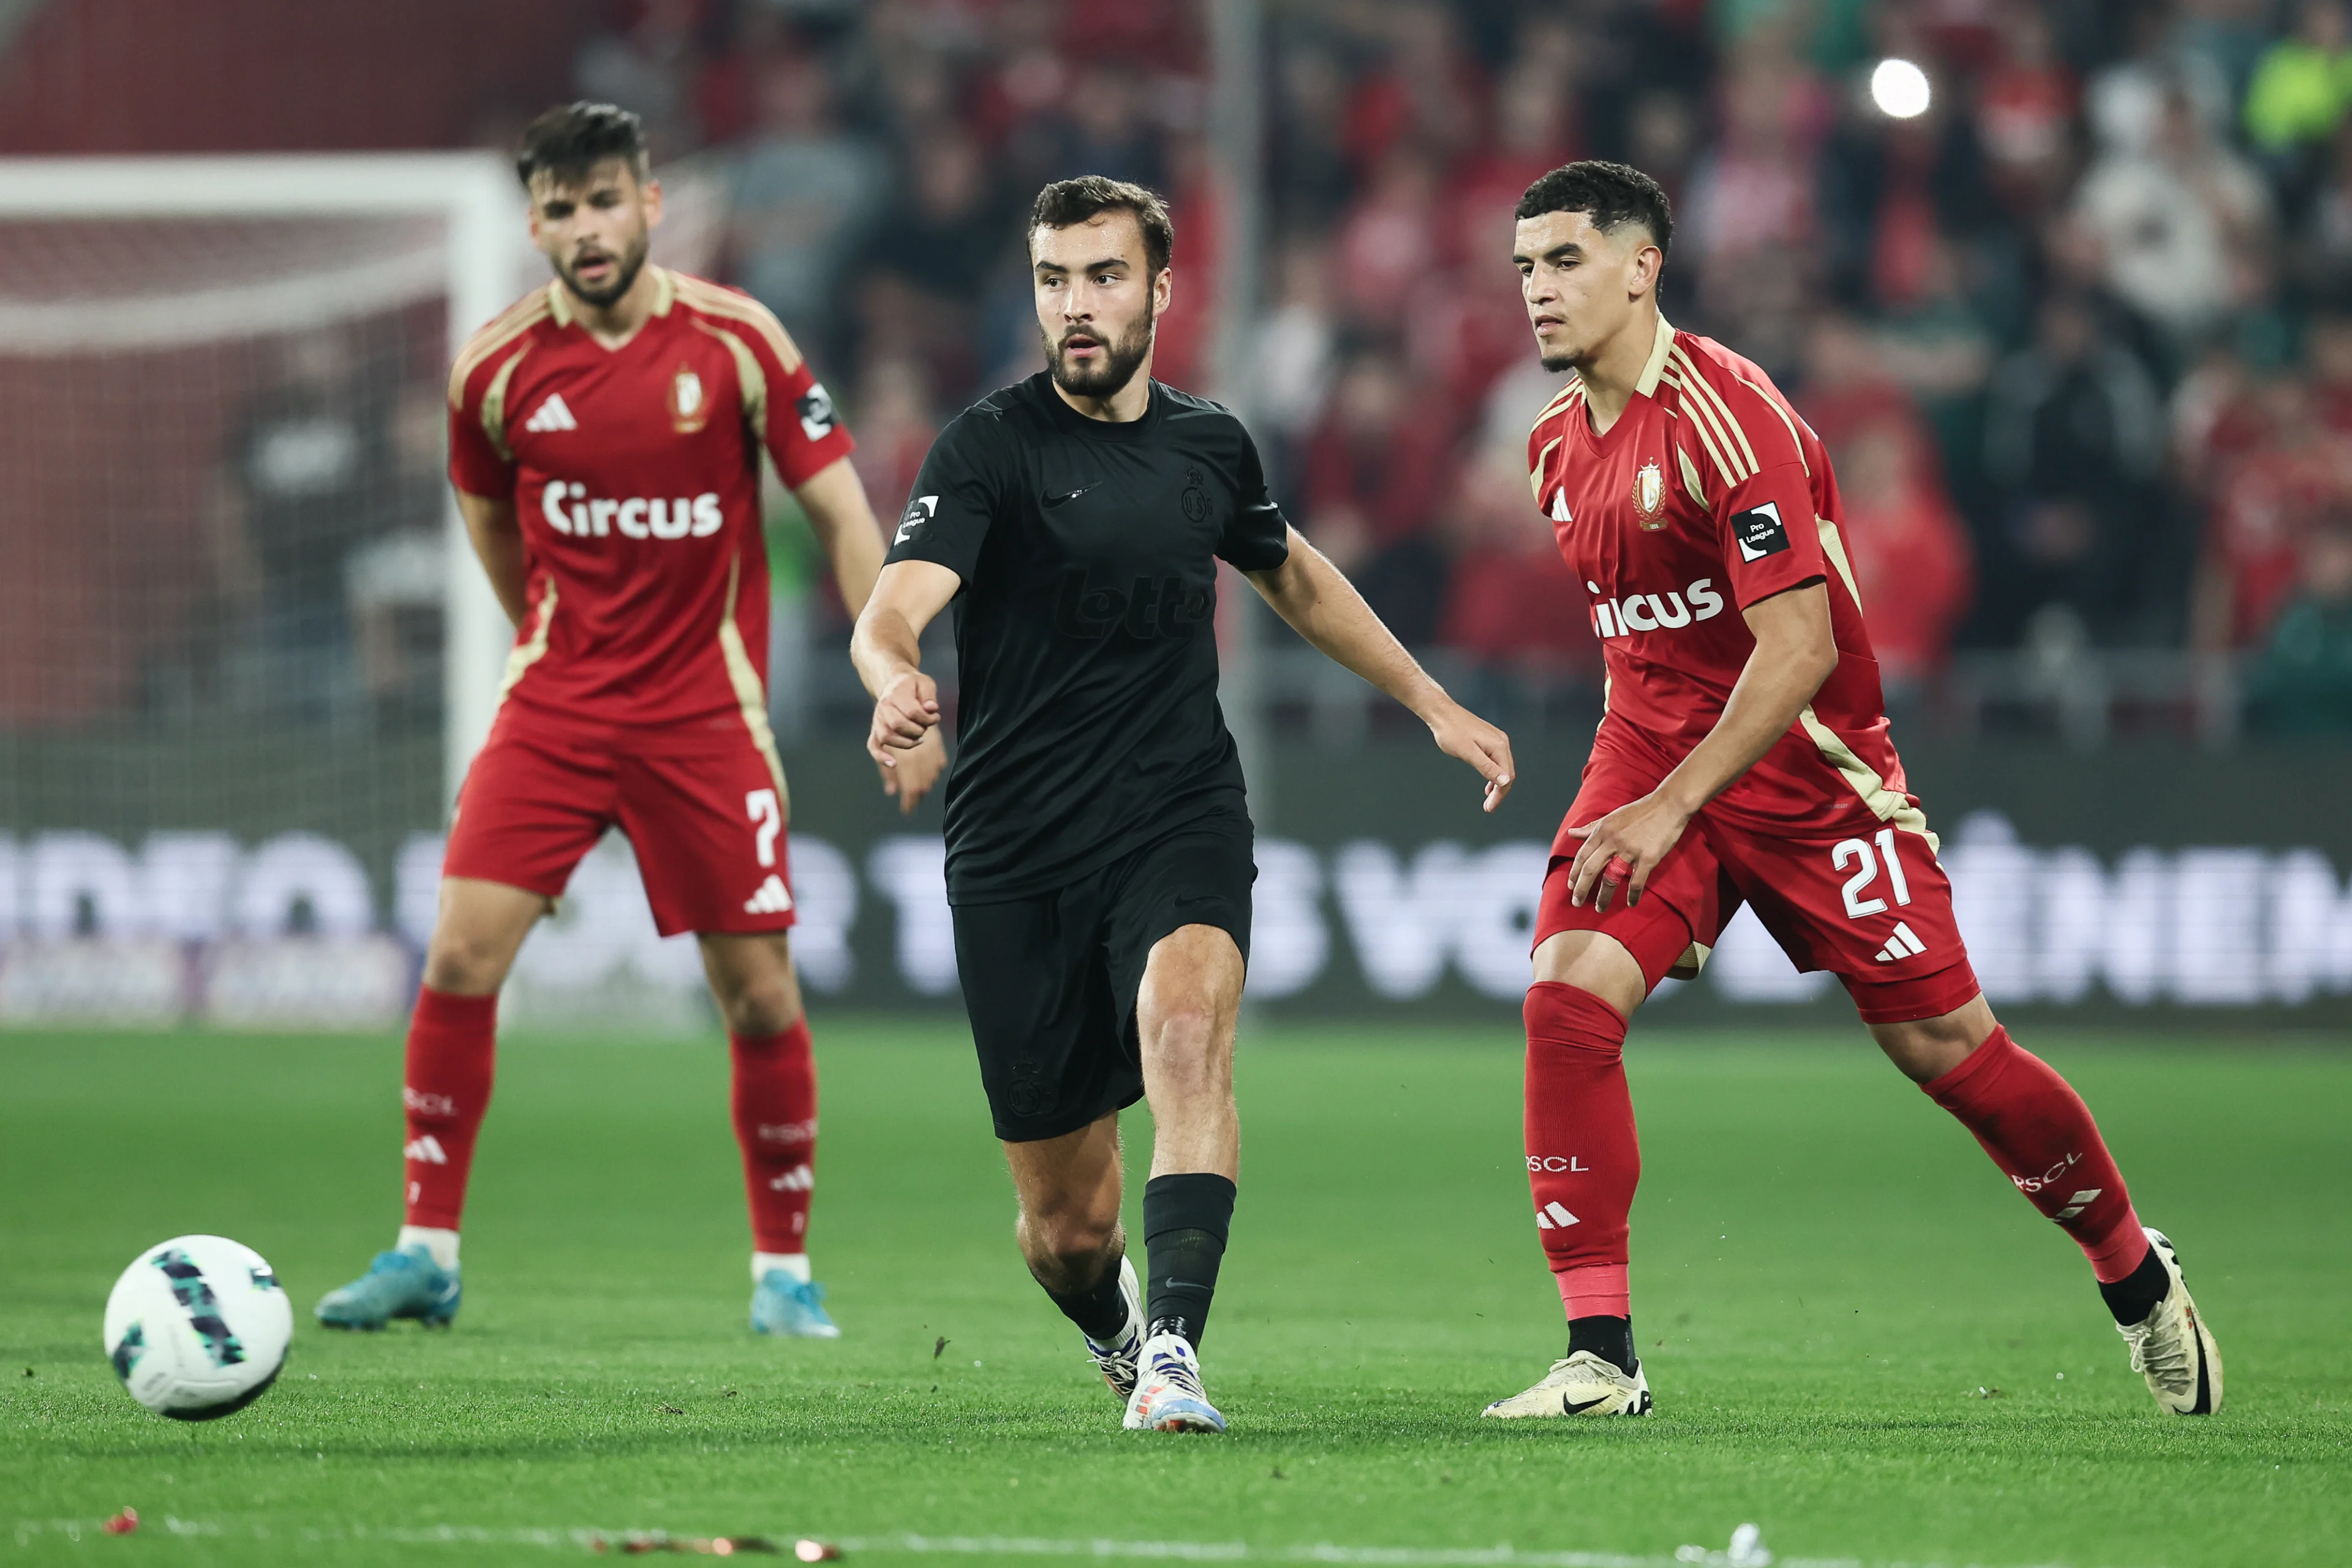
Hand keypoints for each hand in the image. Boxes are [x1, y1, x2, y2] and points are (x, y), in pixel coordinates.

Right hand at [866, 670, 939, 766]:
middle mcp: (883, 707)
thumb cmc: (913, 686)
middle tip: (925, 727)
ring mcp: (877, 719)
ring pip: (888, 737)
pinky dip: (881, 756)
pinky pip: (873, 746)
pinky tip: (893, 763)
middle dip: (918, 730)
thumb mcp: (925, 683)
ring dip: (907, 742)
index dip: (928, 718)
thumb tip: (931, 709)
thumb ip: (929, 695)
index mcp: (896, 693)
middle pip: (899, 725)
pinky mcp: (876, 730)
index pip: (912, 711)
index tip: (935, 717)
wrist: (895, 683)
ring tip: (919, 739)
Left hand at [879, 726, 945, 813]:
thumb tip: (891, 791)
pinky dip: (930, 774)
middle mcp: (922, 758)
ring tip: (918, 791)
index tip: (907, 811)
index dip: (910, 803)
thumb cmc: (886, 724)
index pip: (912, 789)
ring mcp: (932, 753)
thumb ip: (886, 771)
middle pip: (923, 786)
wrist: (904, 701)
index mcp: (908, 761)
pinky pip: (937, 768)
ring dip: (924, 786)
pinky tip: (926, 775)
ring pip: (931, 778)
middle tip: (911, 804)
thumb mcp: (880, 746)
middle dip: (917, 796)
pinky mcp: (939, 749)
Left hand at [1426, 702, 1514, 814]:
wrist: (1442, 713)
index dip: (1500, 795)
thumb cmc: (1451, 733)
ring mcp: (1496, 739)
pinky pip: (1497, 760)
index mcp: (1499, 746)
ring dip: (1497, 784)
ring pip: (1503, 767)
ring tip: (1488, 799)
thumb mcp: (1468, 753)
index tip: (1489, 808)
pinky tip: (1488, 783)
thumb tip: (1506, 781)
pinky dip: (1493, 774)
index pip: (1507, 777)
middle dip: (1500, 792)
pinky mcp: (1489, 739)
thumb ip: (1487, 768)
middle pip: (1507, 773)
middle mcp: (1502, 742)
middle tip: (1488, 807)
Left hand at [1562, 789, 1693, 911]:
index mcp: (1602, 830)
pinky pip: (1636, 882)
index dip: (1574, 873)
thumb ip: (1591, 827)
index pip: (1581, 855)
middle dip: (1581, 889)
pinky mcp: (1648, 858)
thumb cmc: (1640, 811)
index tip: (1570, 886)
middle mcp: (1612, 841)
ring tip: (1599, 908)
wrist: (1668, 805)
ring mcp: (1630, 850)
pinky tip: (1631, 903)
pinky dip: (1632, 895)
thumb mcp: (1612, 816)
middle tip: (1576, 902)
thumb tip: (1571, 833)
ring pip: (1610, 879)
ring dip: (1603, 897)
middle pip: (1590, 869)